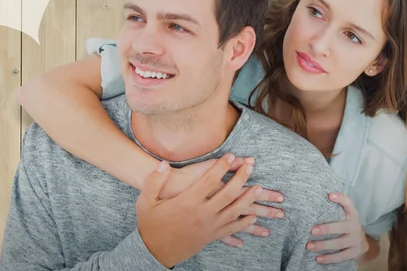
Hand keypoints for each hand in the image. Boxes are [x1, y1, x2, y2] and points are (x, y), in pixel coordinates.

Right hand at [161, 156, 284, 247]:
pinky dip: (244, 223)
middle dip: (242, 178)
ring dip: (249, 200)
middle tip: (251, 167)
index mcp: (188, 202)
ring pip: (234, 212)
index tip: (230, 155)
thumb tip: (162, 164)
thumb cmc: (150, 224)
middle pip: (228, 194)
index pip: (210, 179)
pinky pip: (232, 230)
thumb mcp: (146, 200)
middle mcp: (202, 214)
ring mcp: (209, 227)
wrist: (153, 251)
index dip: (222, 166)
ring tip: (260, 189)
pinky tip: (253, 219)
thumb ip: (155, 180)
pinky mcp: (210, 237)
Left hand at [306, 192, 368, 263]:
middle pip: (342, 227)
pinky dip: (329, 258)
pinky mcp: (355, 252)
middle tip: (312, 230)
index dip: (341, 198)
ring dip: (323, 245)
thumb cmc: (344, 224)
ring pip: (339, 243)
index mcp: (352, 214)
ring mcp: (356, 240)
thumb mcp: (343, 215)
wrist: (361, 242)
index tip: (330, 195)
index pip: (349, 204)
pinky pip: (342, 256)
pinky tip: (318, 258)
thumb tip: (309, 201)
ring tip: (309, 246)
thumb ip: (331, 209)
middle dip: (326, 229)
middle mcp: (355, 226)